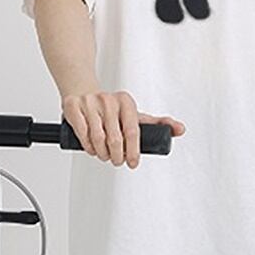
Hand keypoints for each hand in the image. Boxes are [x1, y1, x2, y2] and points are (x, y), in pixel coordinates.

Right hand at [61, 90, 184, 168]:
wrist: (83, 91)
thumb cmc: (113, 109)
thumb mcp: (135, 114)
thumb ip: (158, 123)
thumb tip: (181, 129)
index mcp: (126, 101)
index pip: (132, 131)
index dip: (133, 151)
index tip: (132, 162)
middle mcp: (108, 100)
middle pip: (115, 138)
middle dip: (116, 156)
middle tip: (117, 161)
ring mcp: (90, 102)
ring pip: (97, 138)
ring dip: (101, 153)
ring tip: (104, 156)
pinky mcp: (73, 106)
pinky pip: (81, 133)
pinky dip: (87, 146)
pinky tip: (92, 149)